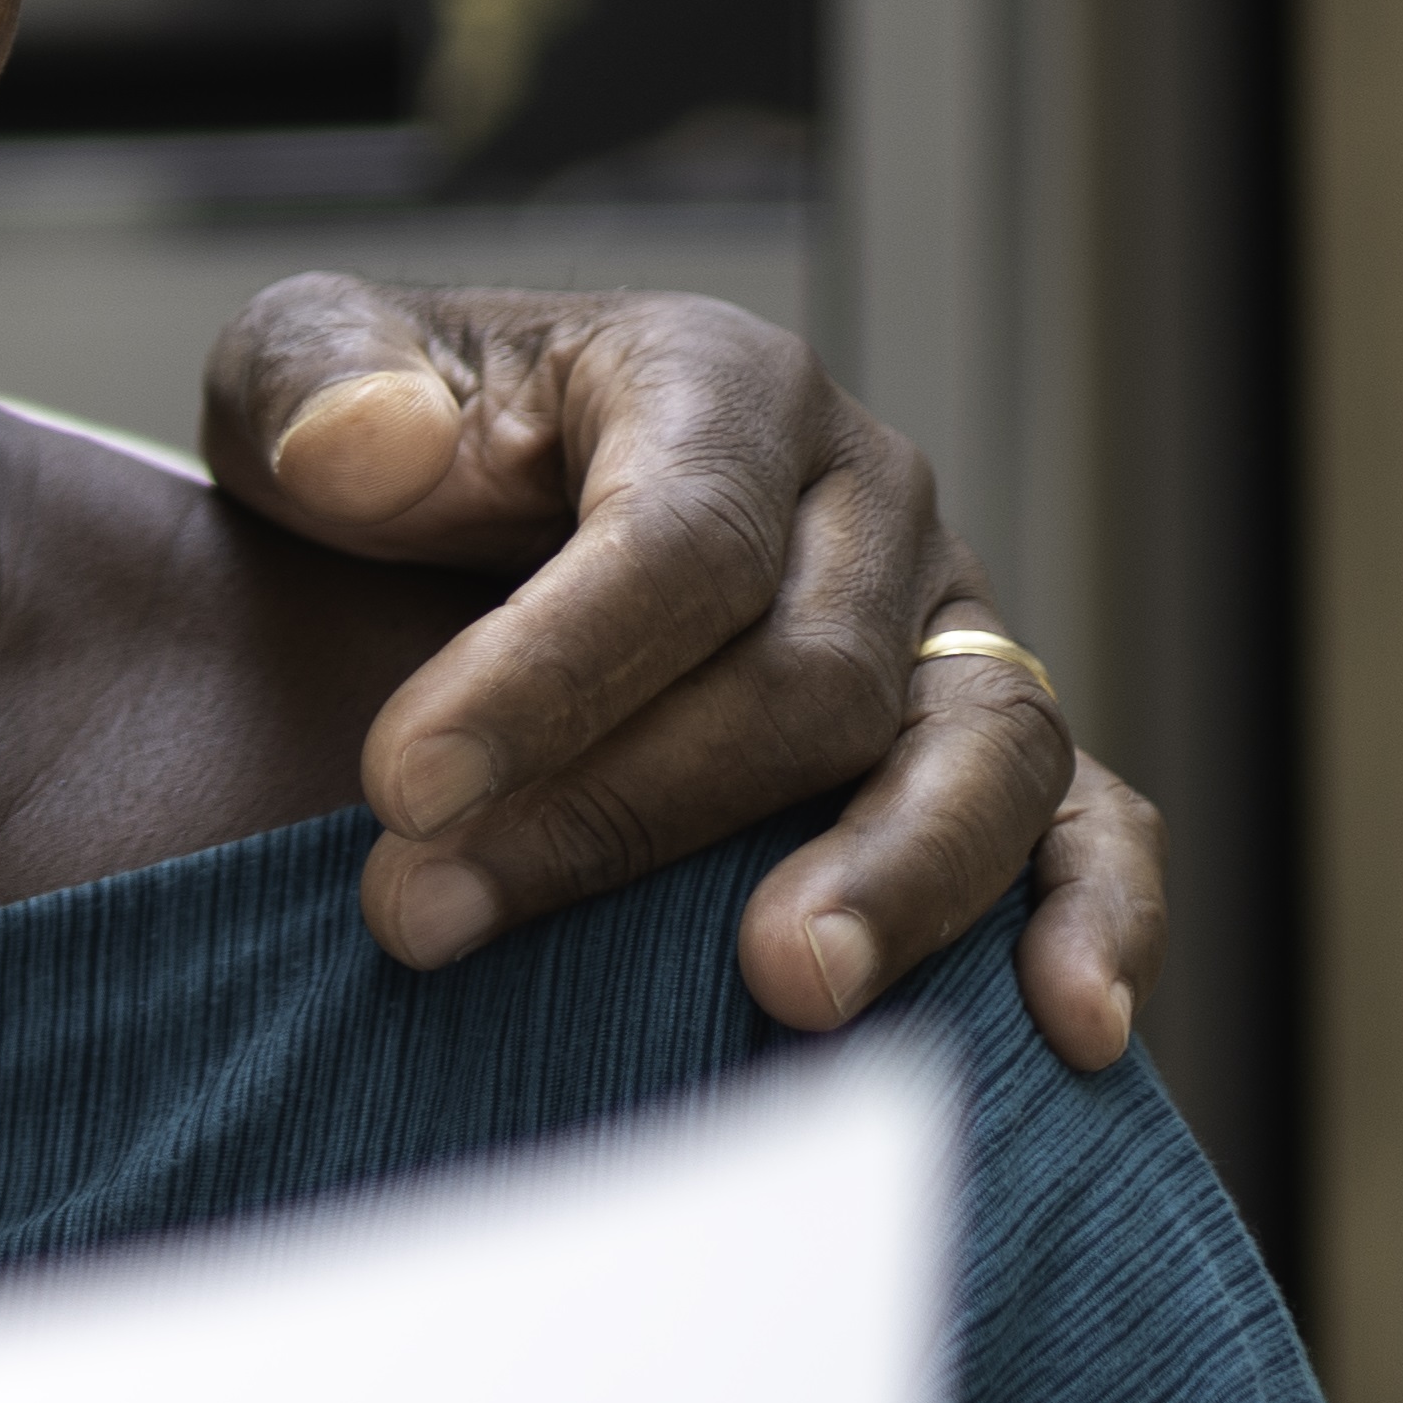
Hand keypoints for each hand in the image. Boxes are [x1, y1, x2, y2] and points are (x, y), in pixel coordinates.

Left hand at [202, 283, 1160, 1066]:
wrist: (464, 506)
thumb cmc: (389, 446)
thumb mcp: (304, 374)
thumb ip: (316, 382)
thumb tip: (363, 446)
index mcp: (715, 382)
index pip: (673, 538)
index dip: (544, 672)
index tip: (398, 788)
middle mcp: (865, 497)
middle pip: (802, 676)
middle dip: (614, 815)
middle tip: (424, 919)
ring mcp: (947, 625)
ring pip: (977, 756)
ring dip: (889, 885)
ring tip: (780, 990)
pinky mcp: (984, 739)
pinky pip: (1089, 823)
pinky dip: (1098, 918)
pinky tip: (1072, 1028)